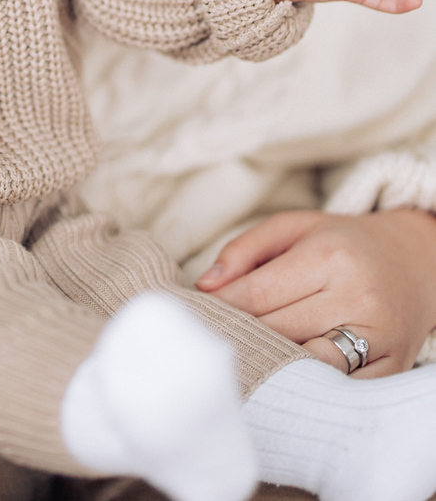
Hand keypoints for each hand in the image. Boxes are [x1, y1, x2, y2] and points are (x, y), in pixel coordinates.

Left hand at [196, 209, 435, 375]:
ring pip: (307, 363)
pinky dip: (311, 385)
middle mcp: (357, 295)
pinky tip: (288, 377)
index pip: (258, 294)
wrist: (417, 260)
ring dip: (273, 364)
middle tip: (217, 338)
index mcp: (329, 255)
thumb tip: (205, 285)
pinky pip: (341, 387)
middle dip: (242, 335)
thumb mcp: (294, 227)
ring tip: (250, 358)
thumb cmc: (343, 242)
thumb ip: (244, 249)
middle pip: (278, 331)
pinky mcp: (394, 366)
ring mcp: (379, 335)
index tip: (201, 314)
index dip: (223, 308)